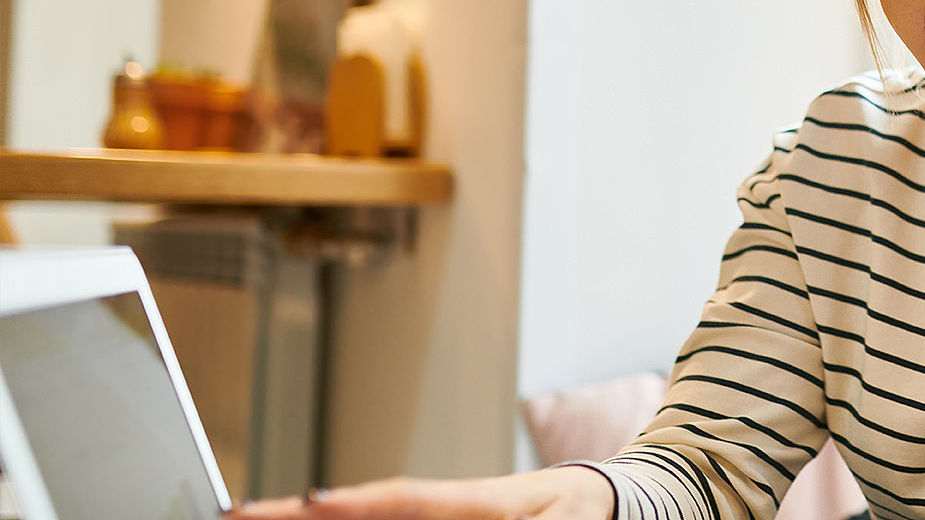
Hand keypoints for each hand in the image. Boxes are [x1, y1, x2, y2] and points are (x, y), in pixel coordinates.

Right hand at [224, 465, 614, 519]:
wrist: (596, 499)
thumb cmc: (578, 512)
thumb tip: (479, 516)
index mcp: (471, 501)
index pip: (404, 500)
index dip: (355, 504)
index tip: (311, 503)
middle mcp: (438, 506)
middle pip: (359, 510)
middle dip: (297, 513)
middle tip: (235, 514)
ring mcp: (430, 517)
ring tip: (246, 519)